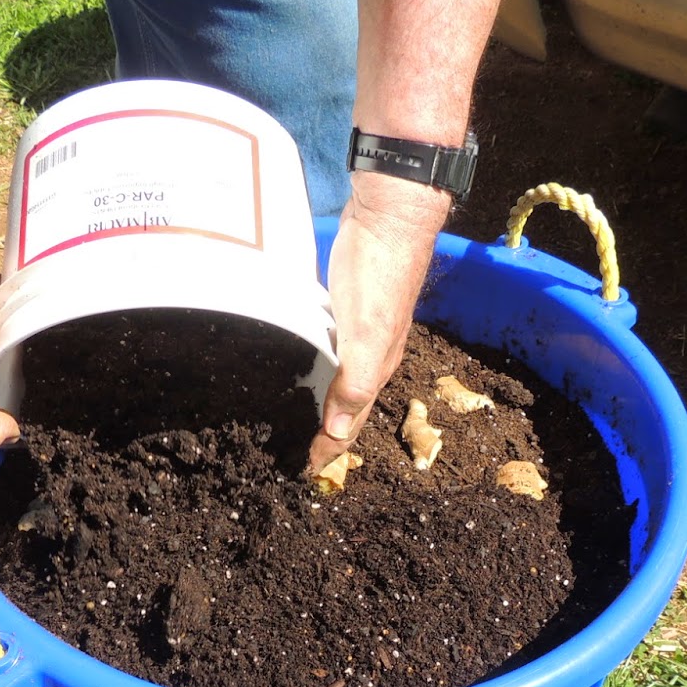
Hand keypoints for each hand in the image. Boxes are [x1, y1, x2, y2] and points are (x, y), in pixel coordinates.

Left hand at [309, 172, 450, 473]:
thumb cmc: (379, 272)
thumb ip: (352, 383)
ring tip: (295, 419)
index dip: (329, 449)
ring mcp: (361, 330)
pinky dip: (316, 366)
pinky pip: (331, 349)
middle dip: (326, 433)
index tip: (304, 471)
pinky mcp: (349, 307)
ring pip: (339, 378)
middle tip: (296, 452)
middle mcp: (371, 355)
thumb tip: (336, 433)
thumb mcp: (364, 333)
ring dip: (320, 403)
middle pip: (348, 405)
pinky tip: (301, 364)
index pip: (352, 422)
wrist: (390, 215)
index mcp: (376, 368)